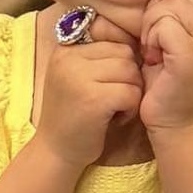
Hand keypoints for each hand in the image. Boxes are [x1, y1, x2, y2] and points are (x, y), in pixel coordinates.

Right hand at [35, 15, 144, 169]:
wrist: (55, 152)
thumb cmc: (73, 115)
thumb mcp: (77, 76)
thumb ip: (98, 57)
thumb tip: (137, 40)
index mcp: (65, 49)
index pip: (114, 43)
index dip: (121, 66)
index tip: (108, 86)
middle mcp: (69, 58)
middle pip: (125, 55)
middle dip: (128, 79)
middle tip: (113, 100)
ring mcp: (79, 77)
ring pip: (131, 72)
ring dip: (131, 93)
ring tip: (114, 108)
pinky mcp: (93, 99)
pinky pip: (131, 93)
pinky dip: (131, 109)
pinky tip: (116, 119)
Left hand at [139, 0, 192, 133]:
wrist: (175, 124)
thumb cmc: (166, 86)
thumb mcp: (169, 46)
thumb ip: (168, 20)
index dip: (158, 10)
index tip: (156, 39)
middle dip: (152, 16)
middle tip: (151, 46)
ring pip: (168, 8)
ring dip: (150, 29)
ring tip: (153, 54)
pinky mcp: (190, 56)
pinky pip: (164, 27)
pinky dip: (151, 41)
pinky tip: (152, 60)